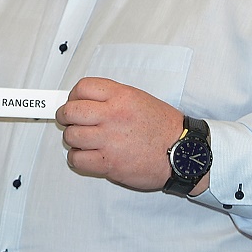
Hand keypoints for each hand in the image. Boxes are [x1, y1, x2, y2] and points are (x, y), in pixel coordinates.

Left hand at [56, 77, 194, 190]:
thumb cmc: (164, 128)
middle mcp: (112, 116)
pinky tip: (87, 156)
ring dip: (73, 139)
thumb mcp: (138, 99)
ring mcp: (110, 140)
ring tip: (83, 140)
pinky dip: (77, 159)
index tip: (75, 102)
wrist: (184, 154)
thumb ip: (111, 97)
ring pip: (71, 136)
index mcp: (121, 97)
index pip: (82, 87)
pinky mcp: (110, 163)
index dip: (74, 96)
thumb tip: (83, 101)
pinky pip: (77, 159)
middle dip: (66, 117)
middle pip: (70, 112)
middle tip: (70, 121)